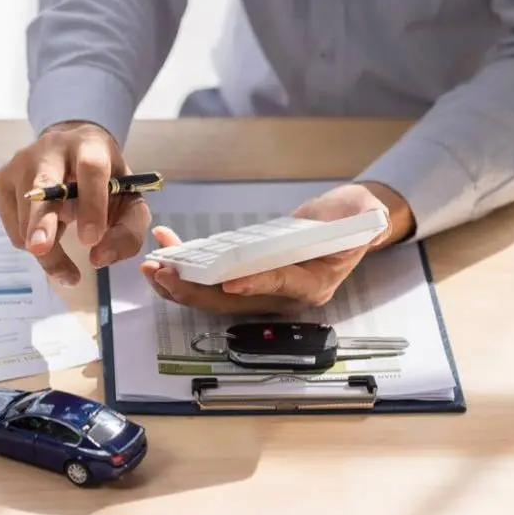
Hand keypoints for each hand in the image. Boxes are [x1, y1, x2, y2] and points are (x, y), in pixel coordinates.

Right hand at [0, 121, 151, 286]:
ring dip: (47, 250)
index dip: (92, 204)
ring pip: (27, 217)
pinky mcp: (2, 180)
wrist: (71, 152)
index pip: (91, 169)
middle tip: (41, 249)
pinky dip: (31, 241)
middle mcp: (50, 148)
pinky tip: (46, 229)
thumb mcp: (128, 201)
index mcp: (89, 145)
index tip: (91, 240)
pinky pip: (14, 228)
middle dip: (42, 220)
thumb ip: (126, 231)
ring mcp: (20, 163)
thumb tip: (99, 258)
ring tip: (61, 254)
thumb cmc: (104, 182)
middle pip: (43, 185)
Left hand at [140, 182, 412, 313]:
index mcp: (313, 284)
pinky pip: (211, 278)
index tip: (229, 282)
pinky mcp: (246, 276)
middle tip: (165, 275)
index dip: (254, 284)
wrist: (344, 224)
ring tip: (152, 268)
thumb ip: (356, 218)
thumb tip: (356, 215)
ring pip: (214, 295)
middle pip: (233, 300)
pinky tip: (167, 248)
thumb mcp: (360, 215)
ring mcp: (261, 288)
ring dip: (181, 283)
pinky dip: (187, 265)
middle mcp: (282, 295)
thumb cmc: (353, 218)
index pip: (280, 286)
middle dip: (195, 290)